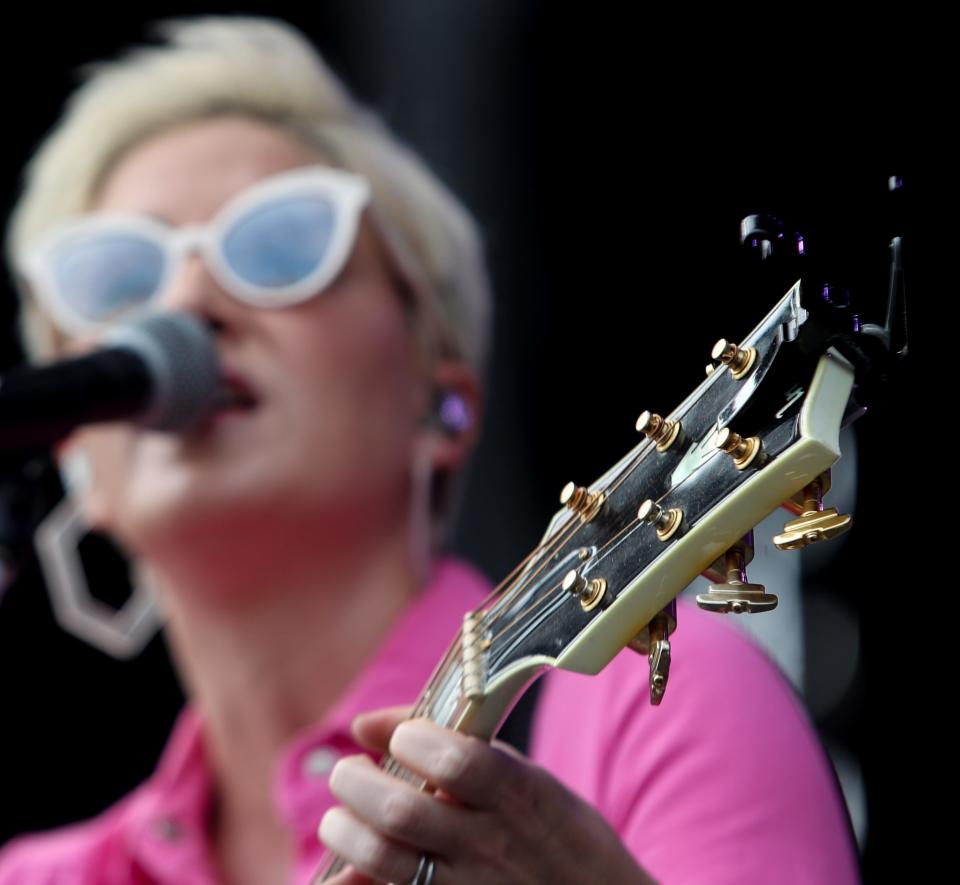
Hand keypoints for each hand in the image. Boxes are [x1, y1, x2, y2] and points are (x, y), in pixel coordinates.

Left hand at [318, 706, 655, 883]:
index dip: (412, 740)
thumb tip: (367, 725)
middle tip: (347, 773)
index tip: (400, 738)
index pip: (456, 760)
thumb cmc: (558, 835)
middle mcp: (493, 845)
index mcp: (521, 796)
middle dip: (355, 782)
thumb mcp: (533, 780)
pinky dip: (354, 881)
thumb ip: (462, 748)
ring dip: (345, 831)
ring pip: (382, 859)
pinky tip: (348, 871)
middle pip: (401, 810)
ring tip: (341, 818)